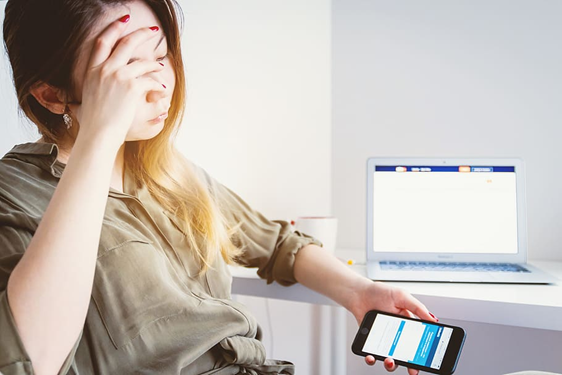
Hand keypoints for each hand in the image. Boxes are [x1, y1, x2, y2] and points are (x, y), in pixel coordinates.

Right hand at [68, 15, 164, 145]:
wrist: (99, 134)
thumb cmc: (92, 125)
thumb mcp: (82, 105)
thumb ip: (83, 99)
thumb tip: (74, 106)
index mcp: (92, 71)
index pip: (103, 42)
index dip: (114, 28)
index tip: (124, 20)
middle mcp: (104, 70)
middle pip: (125, 43)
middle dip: (142, 34)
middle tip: (153, 30)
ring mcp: (118, 76)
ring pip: (142, 62)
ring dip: (154, 63)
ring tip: (160, 65)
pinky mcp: (132, 86)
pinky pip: (150, 80)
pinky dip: (157, 84)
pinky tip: (161, 89)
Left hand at [348, 280, 436, 374]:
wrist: (359, 293)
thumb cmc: (380, 292)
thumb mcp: (402, 296)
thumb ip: (417, 308)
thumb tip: (433, 320)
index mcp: (408, 325)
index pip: (419, 342)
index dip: (424, 352)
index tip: (428, 360)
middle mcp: (397, 335)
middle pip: (407, 356)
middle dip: (411, 365)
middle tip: (412, 368)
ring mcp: (384, 340)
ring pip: (390, 359)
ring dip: (391, 364)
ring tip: (390, 359)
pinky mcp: (371, 342)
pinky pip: (372, 355)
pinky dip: (372, 359)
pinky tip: (371, 356)